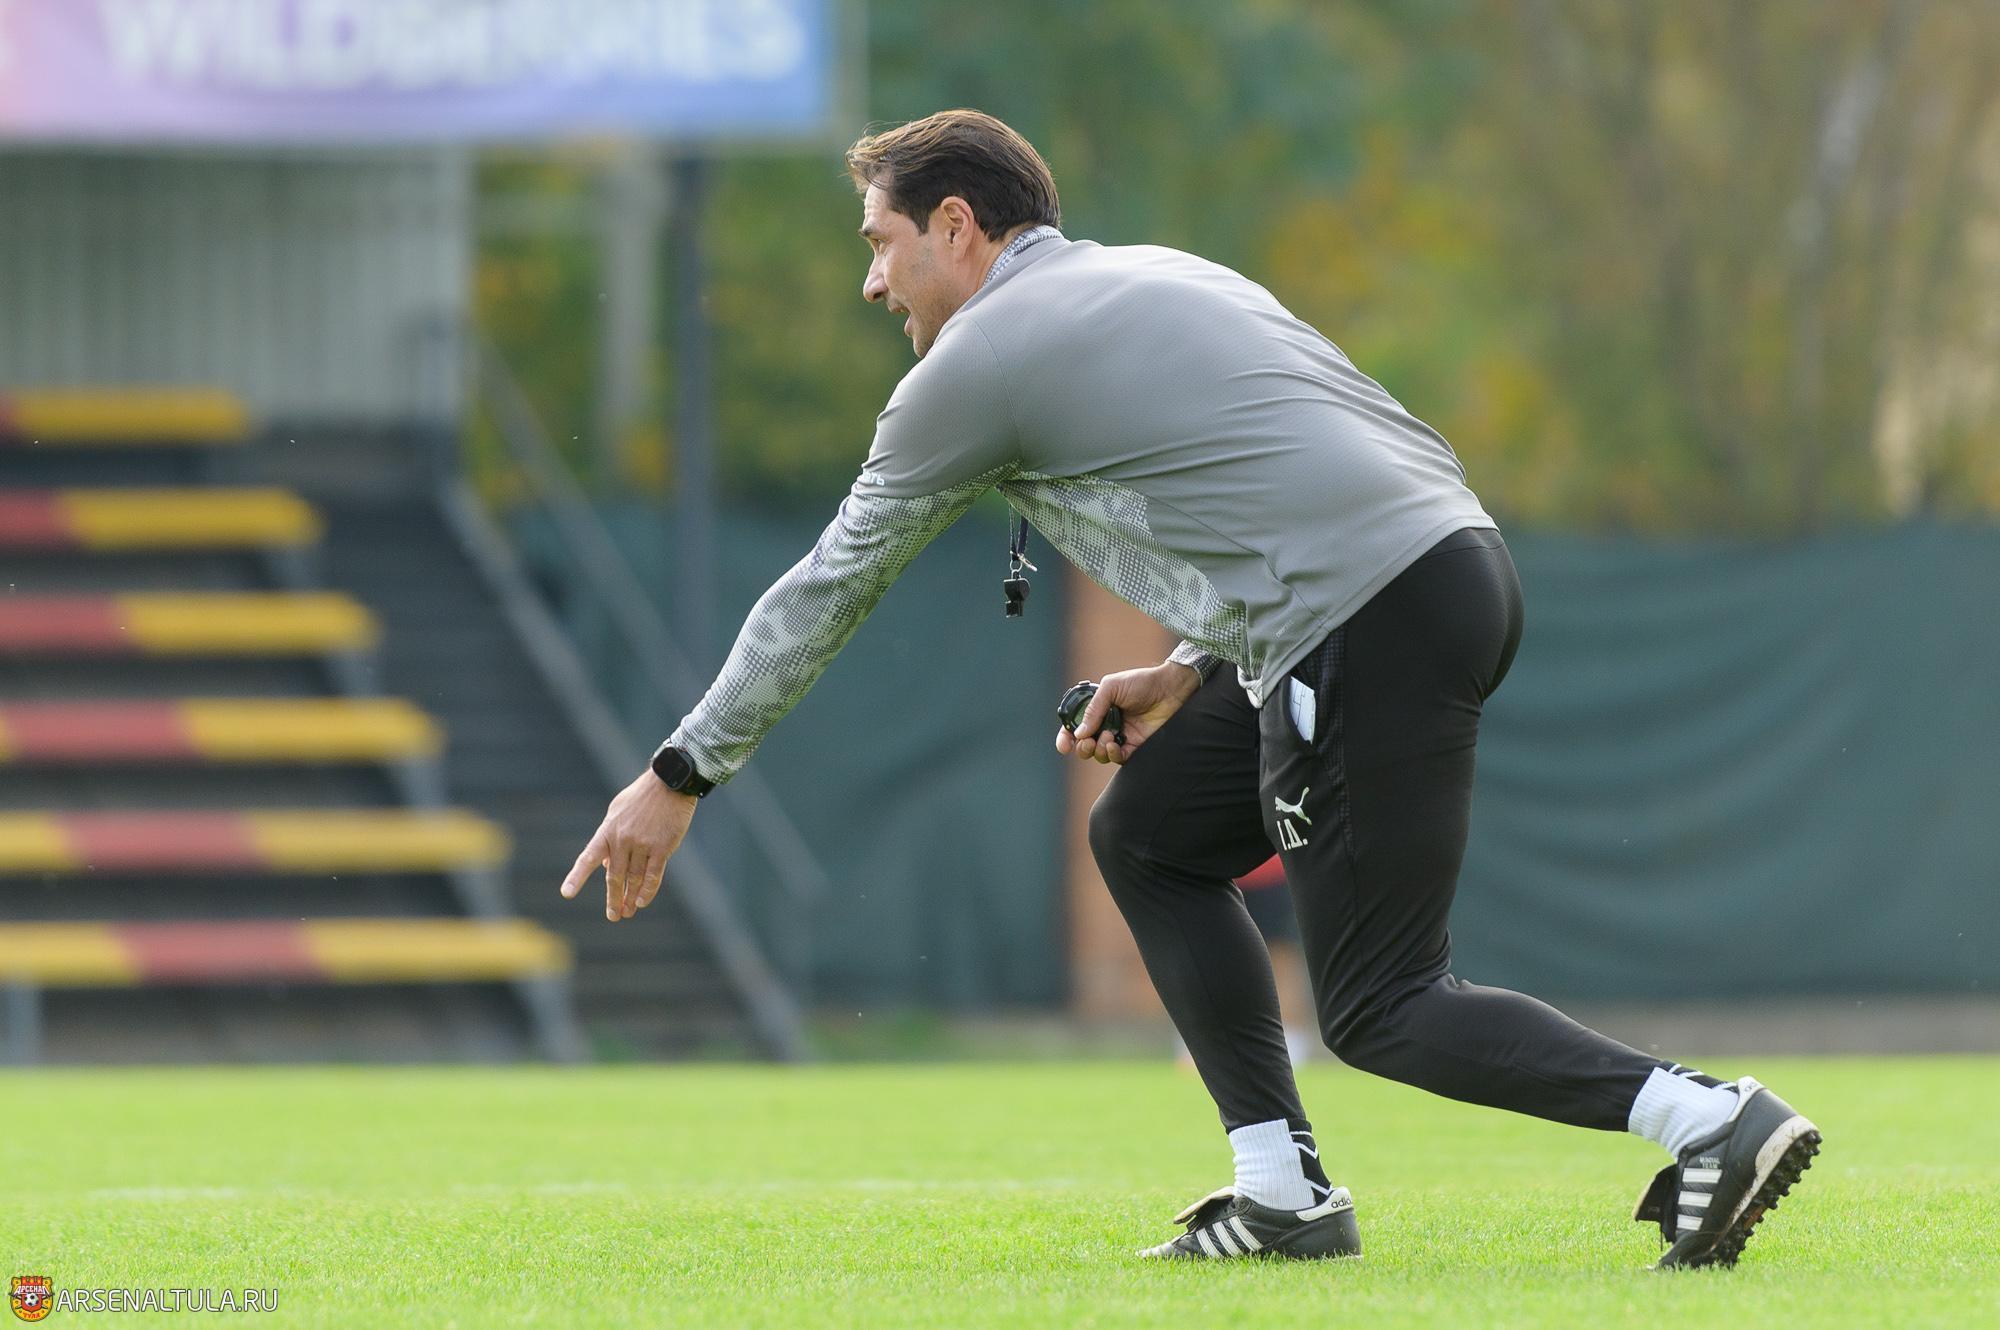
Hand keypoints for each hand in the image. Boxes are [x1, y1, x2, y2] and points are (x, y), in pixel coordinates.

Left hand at [560, 767, 698, 921]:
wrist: (670, 782)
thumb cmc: (643, 797)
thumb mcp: (617, 812)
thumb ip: (609, 837)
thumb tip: (605, 865)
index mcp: (608, 831)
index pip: (588, 858)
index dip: (577, 877)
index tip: (566, 893)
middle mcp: (622, 839)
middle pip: (615, 876)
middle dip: (613, 898)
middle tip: (613, 916)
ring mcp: (642, 844)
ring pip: (634, 878)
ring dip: (630, 898)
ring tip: (628, 912)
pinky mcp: (662, 847)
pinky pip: (653, 874)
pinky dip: (648, 890)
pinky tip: (642, 902)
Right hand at [1054, 662, 1200, 765]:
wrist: (1170, 689)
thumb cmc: (1141, 682)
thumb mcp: (1111, 687)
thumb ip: (1093, 708)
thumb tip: (1079, 733)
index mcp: (1097, 708)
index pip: (1075, 726)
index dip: (1066, 737)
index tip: (1064, 745)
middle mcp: (1105, 723)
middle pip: (1084, 744)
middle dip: (1082, 748)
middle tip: (1088, 742)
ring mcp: (1120, 735)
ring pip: (1099, 754)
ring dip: (1098, 750)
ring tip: (1107, 738)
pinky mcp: (1135, 745)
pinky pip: (1118, 758)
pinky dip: (1113, 755)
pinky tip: (1115, 745)